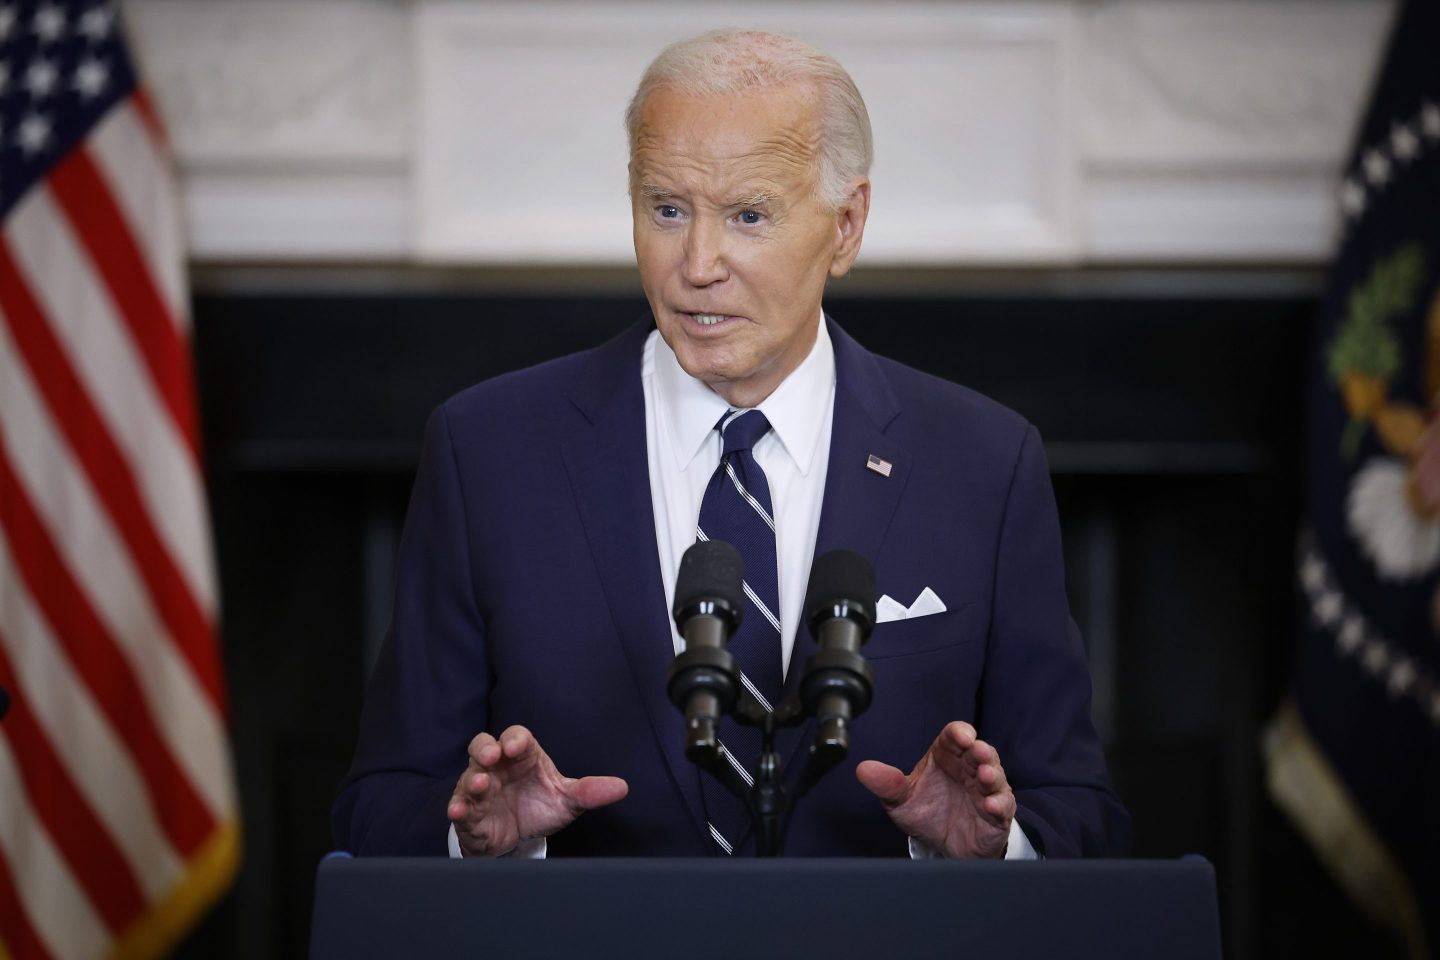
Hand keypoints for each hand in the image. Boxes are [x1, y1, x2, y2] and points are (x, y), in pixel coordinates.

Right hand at [446, 725, 628, 856]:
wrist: (519, 838)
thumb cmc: (540, 806)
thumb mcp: (567, 800)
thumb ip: (590, 792)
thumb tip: (622, 787)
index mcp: (523, 756)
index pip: (517, 737)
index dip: (515, 739)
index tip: (517, 746)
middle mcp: (498, 768)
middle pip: (484, 746)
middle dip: (485, 749)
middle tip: (492, 756)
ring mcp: (481, 789)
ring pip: (470, 776)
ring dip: (473, 780)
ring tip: (480, 785)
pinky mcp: (469, 814)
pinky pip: (459, 806)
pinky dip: (458, 808)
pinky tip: (459, 812)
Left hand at [855, 720, 1014, 858]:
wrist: (943, 847)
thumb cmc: (927, 813)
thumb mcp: (901, 800)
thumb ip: (886, 784)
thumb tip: (863, 769)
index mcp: (946, 757)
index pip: (955, 736)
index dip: (960, 733)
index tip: (961, 736)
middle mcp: (968, 769)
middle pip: (980, 752)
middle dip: (981, 750)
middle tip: (977, 751)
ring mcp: (985, 790)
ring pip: (995, 775)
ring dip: (992, 774)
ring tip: (984, 776)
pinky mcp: (997, 813)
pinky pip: (1003, 806)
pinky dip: (998, 804)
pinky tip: (990, 805)